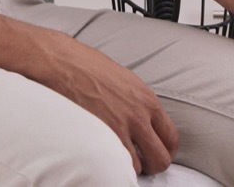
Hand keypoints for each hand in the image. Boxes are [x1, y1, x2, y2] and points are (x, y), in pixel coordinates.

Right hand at [37, 30, 178, 174]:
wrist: (62, 64)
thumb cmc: (89, 67)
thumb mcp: (125, 79)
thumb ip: (138, 102)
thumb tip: (144, 118)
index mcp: (147, 100)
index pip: (171, 137)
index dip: (166, 150)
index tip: (159, 152)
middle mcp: (138, 117)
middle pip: (160, 159)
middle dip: (153, 165)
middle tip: (143, 164)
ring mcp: (118, 130)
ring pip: (137, 168)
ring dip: (129, 167)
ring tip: (118, 159)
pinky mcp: (98, 138)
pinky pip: (113, 165)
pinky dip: (111, 167)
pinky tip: (105, 158)